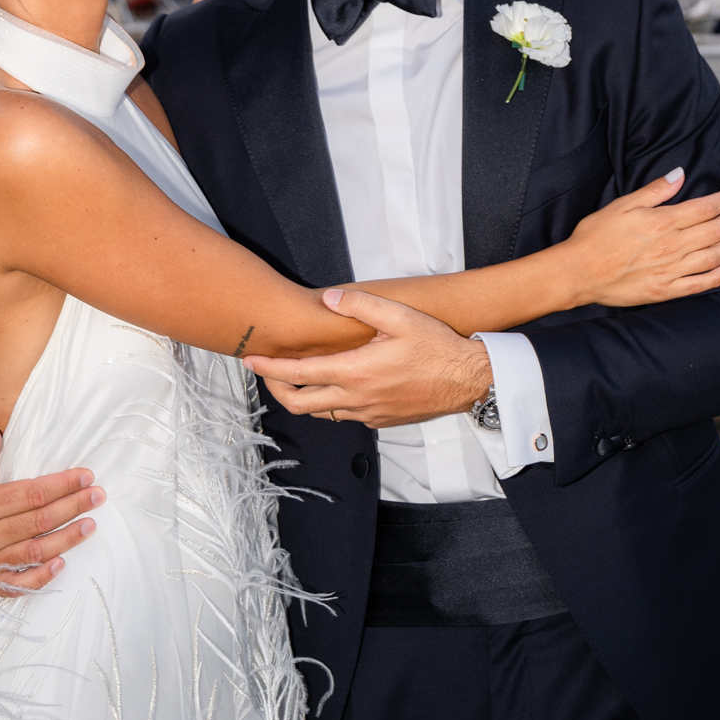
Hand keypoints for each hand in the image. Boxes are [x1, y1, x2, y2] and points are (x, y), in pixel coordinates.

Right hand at [0, 430, 104, 594]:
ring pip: (33, 552)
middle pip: (38, 522)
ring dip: (66, 540)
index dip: (62, 485)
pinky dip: (40, 577)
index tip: (86, 476)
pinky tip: (61, 563)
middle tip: (97, 496)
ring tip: (90, 525)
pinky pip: (16, 584)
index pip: (31, 495)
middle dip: (72, 507)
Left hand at [245, 291, 491, 428]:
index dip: (270, 369)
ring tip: (298, 378)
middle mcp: (357, 399)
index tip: (251, 361)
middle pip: (301, 404)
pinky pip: (346, 416)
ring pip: (323, 413)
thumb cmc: (438, 347)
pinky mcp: (382, 421)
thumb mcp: (400, 316)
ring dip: (305, 397)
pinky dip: (332, 403)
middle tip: (266, 373)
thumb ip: (360, 305)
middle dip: (277, 389)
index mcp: (356, 373)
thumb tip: (327, 299)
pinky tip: (338, 384)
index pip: (299, 375)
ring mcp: (369, 414)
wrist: (468, 380)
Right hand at [563, 171, 719, 307]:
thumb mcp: (623, 204)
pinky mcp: (665, 290)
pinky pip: (699, 284)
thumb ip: (655, 190)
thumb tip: (680, 174)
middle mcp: (671, 246)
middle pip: (714, 231)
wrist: (579, 272)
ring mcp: (670, 270)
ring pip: (713, 257)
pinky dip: (718, 277)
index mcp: (662, 221)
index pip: (703, 208)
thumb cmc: (596, 235)